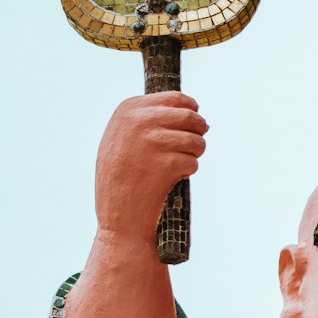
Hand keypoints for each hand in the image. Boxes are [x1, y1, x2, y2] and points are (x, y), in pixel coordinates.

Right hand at [94, 93, 207, 245]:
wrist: (118, 219)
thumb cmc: (121, 179)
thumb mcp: (120, 139)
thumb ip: (144, 118)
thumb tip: (190, 108)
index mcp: (128, 110)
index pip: (176, 98)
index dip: (191, 111)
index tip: (191, 126)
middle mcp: (139, 121)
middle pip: (190, 116)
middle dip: (198, 131)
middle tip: (195, 146)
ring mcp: (153, 142)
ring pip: (196, 139)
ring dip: (195, 153)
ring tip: (182, 165)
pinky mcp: (167, 164)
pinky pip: (193, 161)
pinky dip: (189, 171)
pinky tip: (174, 179)